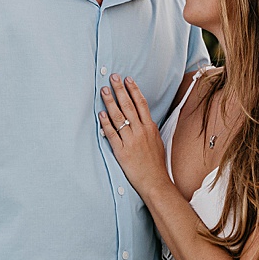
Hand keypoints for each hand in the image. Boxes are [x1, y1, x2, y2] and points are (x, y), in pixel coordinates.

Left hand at [98, 75, 169, 196]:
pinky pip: (112, 134)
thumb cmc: (155, 163)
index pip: (141, 104)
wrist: (155, 182)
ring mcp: (131, 140)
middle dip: (120, 90)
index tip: (128, 79)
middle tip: (113, 77)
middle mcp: (141, 131)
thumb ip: (149, 129)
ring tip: (104, 90)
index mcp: (150, 128)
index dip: (134, 90)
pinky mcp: (122, 151)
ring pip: (119, 117)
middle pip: (129, 106)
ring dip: (110, 102)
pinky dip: (106, 123)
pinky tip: (101, 113)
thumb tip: (143, 119)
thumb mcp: (157, 141)